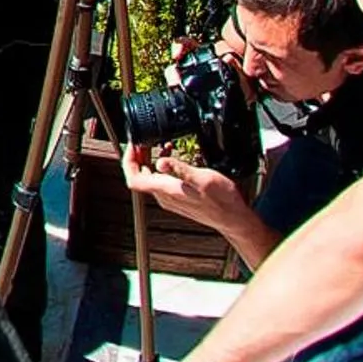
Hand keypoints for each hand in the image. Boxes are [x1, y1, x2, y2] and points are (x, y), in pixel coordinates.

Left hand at [120, 144, 249, 233]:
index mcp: (167, 191)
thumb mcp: (203, 179)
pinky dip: (162, 167)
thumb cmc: (222, 201)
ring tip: (159, 145)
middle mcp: (164, 197)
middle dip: (138, 157)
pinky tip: (173, 158)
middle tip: (144, 141)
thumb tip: (160, 162)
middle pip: (140, 177)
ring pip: (151, 178)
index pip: (134, 179)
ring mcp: (171, 199)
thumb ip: (180, 169)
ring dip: (150, 160)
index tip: (134, 146)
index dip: (129, 161)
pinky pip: (162, 181)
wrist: (234, 219)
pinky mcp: (178, 198)